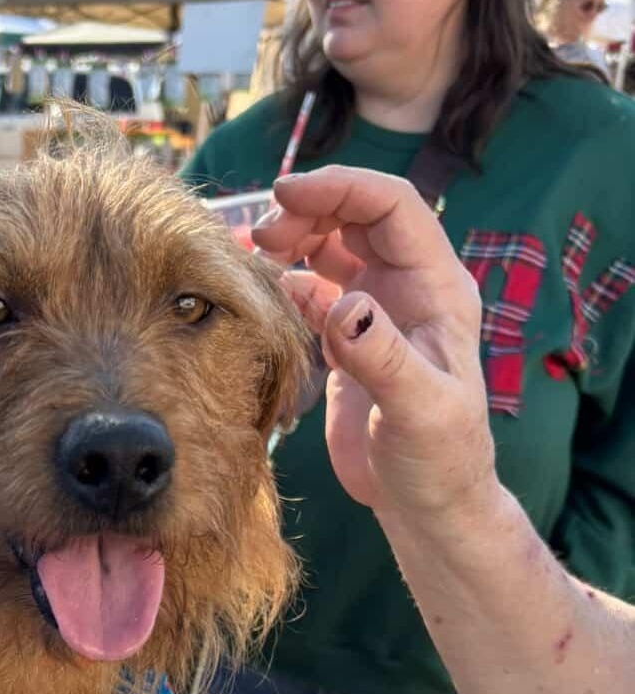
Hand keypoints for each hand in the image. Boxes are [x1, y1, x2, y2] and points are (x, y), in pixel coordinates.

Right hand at [252, 167, 496, 520]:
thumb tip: (343, 306)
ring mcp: (376, 313)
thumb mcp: (419, 409)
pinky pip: (313, 292)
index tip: (285, 195)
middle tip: (262, 232)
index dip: (342, 189)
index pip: (393, 207)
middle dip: (309, 210)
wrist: (426, 503)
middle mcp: (407, 289)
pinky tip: (261, 292)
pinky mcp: (348, 342)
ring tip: (253, 252)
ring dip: (294, 240)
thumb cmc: (439, 458)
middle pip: (357, 218)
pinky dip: (284, 282)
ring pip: (332, 249)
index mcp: (438, 287)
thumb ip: (382, 356)